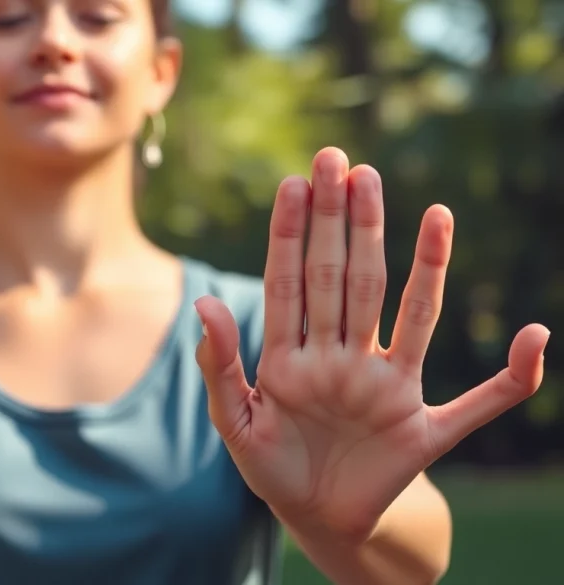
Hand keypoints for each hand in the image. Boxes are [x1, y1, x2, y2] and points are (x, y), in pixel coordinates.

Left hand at [195, 147, 548, 540]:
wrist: (315, 519)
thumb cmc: (270, 465)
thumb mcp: (233, 422)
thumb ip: (218, 365)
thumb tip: (204, 304)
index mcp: (291, 357)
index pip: (291, 283)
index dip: (290, 234)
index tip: (292, 183)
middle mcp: (341, 358)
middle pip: (343, 279)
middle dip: (342, 223)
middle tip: (342, 162)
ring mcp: (384, 387)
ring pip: (401, 312)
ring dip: (413, 260)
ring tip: (425, 208)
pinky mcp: (423, 429)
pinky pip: (479, 403)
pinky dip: (512, 379)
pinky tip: (537, 338)